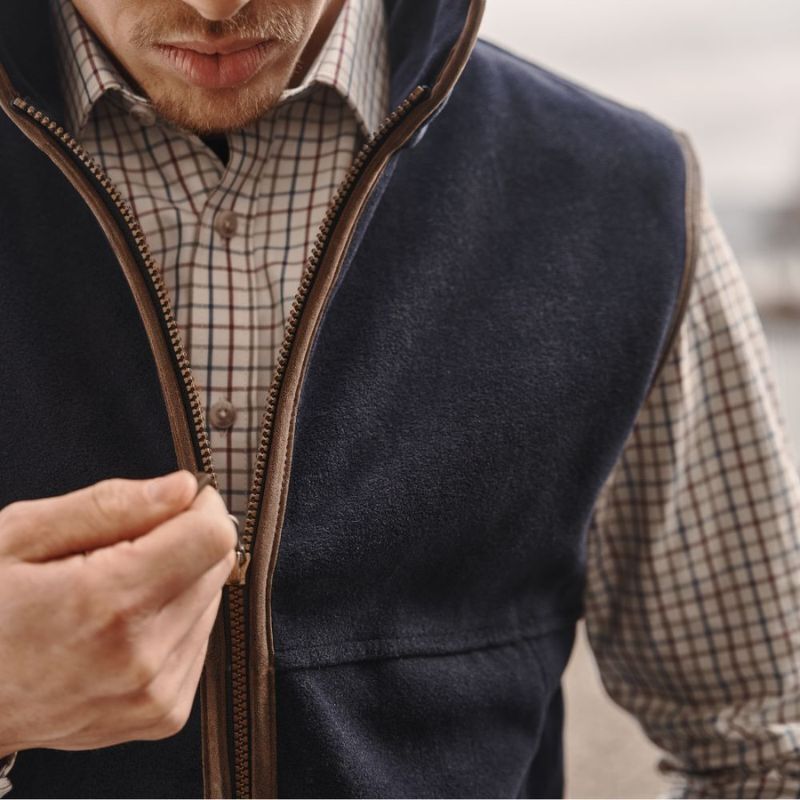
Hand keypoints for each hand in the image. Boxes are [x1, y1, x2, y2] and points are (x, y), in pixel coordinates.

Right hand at [0, 471, 235, 753]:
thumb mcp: (22, 535)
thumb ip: (111, 504)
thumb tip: (182, 488)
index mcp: (108, 602)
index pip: (213, 538)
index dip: (200, 507)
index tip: (176, 503)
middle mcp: (141, 655)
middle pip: (216, 566)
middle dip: (185, 541)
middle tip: (127, 547)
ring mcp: (154, 693)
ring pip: (212, 602)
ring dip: (180, 583)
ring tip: (115, 592)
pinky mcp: (162, 714)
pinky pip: (199, 642)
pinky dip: (174, 623)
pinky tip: (124, 626)